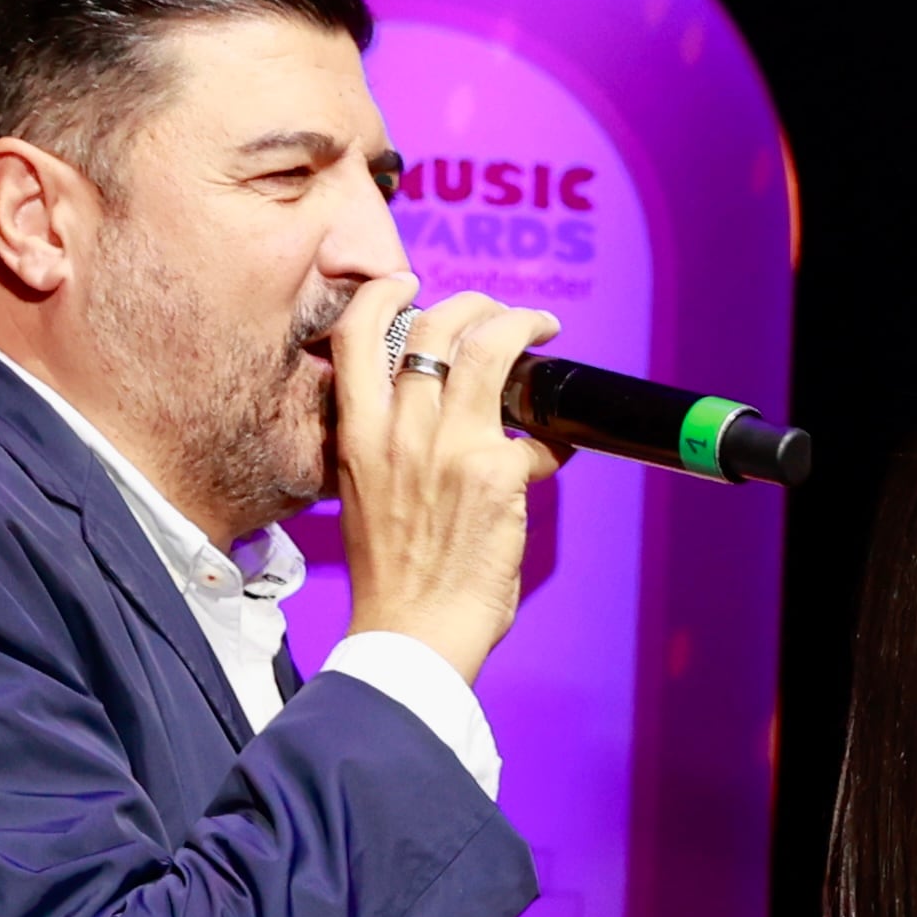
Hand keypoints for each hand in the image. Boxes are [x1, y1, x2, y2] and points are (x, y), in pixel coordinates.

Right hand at [331, 277, 564, 684]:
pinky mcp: (496, 473)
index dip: (384, 294)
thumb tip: (438, 428)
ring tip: (540, 327)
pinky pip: (537, 434)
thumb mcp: (364, 495)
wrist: (409, 632)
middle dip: (472, 303)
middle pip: (434, 326)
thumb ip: (389, 451)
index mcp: (355, 433)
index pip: (356, 336)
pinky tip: (561, 447)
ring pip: (487, 349)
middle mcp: (397, 430)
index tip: (407, 283)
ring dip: (521, 327)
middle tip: (496, 312)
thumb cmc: (391, 577)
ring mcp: (448, 446)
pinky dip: (554, 437)